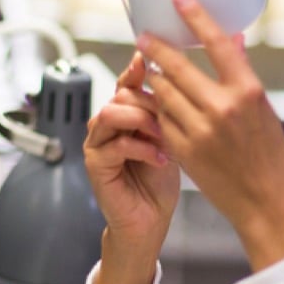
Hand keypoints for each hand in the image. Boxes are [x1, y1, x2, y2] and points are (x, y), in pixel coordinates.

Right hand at [84, 53, 179, 283]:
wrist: (150, 221)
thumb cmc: (161, 183)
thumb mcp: (172, 140)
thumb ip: (171, 112)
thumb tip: (188, 78)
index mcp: (125, 115)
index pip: (127, 82)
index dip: (138, 70)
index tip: (155, 62)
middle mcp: (107, 125)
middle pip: (121, 94)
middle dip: (148, 102)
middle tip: (172, 117)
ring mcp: (97, 143)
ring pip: (112, 113)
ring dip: (142, 121)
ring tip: (164, 137)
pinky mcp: (95, 164)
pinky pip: (114, 145)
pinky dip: (140, 149)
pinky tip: (160, 159)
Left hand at [137, 0, 283, 271]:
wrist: (266, 202)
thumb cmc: (271, 156)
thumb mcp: (265, 110)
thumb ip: (243, 76)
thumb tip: (233, 41)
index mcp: (248, 92)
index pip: (216, 44)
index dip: (195, 17)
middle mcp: (221, 108)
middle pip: (177, 66)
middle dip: (156, 48)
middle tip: (144, 37)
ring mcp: (199, 130)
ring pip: (162, 92)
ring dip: (154, 78)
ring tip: (150, 70)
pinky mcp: (182, 150)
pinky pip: (160, 119)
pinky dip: (157, 107)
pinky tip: (157, 102)